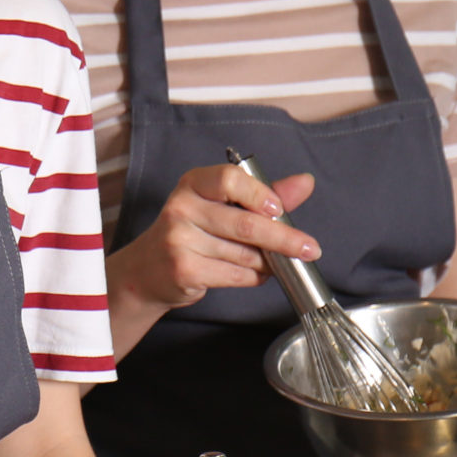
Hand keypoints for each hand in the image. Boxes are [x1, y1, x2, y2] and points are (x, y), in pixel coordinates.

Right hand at [110, 163, 319, 317]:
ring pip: (244, 254)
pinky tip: (255, 274)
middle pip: (245, 224)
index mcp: (193, 184)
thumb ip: (263, 195)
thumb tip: (304, 182)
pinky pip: (235, 275)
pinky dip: (254, 277)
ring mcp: (180, 240)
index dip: (259, 194)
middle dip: (284, 239)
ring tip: (273, 262)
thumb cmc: (191, 234)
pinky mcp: (184, 270)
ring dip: (268, 262)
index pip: (230, 179)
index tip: (279, 210)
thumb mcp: (221, 206)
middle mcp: (182, 208)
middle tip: (309, 248)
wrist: (146, 272)